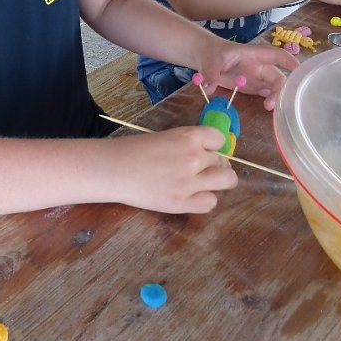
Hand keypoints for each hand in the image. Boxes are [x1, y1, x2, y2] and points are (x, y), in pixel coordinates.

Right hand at [118, 127, 236, 213]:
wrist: (113, 169)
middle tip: (199, 170)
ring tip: (203, 183)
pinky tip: (192, 196)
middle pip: (223, 161)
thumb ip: (187, 144)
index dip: (213, 146)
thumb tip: (207, 154)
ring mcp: (190, 181)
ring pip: (227, 181)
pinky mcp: (182, 203)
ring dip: (218, 181)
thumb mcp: (165, 137)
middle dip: (214, 165)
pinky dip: (204, 199)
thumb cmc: (134, 150)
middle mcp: (194, 157)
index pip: (219, 139)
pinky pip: (210, 202)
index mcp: (188, 137)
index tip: (204, 151)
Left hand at [196, 38, 298, 111]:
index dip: (289, 61)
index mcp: (254, 55)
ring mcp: (257, 78)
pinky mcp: (252, 88)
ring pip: (274, 88)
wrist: (204, 56)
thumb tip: (209, 86)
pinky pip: (266, 95)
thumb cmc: (212, 52)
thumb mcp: (210, 59)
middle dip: (279, 90)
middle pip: (277, 77)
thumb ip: (211, 72)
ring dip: (276, 98)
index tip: (299, 70)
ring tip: (269, 109)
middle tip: (270, 105)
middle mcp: (259, 67)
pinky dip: (271, 103)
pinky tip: (271, 113)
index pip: (276, 55)